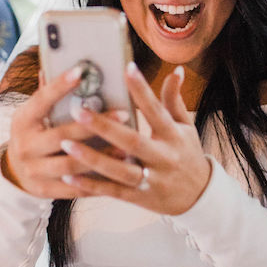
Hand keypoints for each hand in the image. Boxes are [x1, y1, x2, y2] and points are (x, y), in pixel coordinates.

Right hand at [2, 64, 126, 199]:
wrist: (15, 172)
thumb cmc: (33, 134)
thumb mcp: (33, 115)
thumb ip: (48, 95)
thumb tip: (58, 63)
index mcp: (22, 121)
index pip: (41, 100)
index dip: (60, 86)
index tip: (80, 71)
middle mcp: (25, 146)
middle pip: (62, 135)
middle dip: (95, 126)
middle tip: (124, 115)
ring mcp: (33, 170)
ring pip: (71, 164)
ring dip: (101, 156)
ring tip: (126, 147)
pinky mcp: (44, 190)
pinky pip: (74, 187)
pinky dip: (96, 181)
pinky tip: (116, 173)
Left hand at [57, 64, 211, 215]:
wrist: (199, 196)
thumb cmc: (187, 154)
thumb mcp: (186, 127)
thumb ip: (174, 100)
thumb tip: (177, 70)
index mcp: (173, 135)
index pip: (156, 110)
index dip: (142, 90)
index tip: (127, 69)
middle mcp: (162, 158)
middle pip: (132, 142)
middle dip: (105, 127)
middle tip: (79, 111)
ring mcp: (151, 180)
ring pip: (119, 170)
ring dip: (92, 158)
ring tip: (67, 143)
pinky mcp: (139, 197)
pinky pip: (113, 191)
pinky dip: (91, 185)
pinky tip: (69, 175)